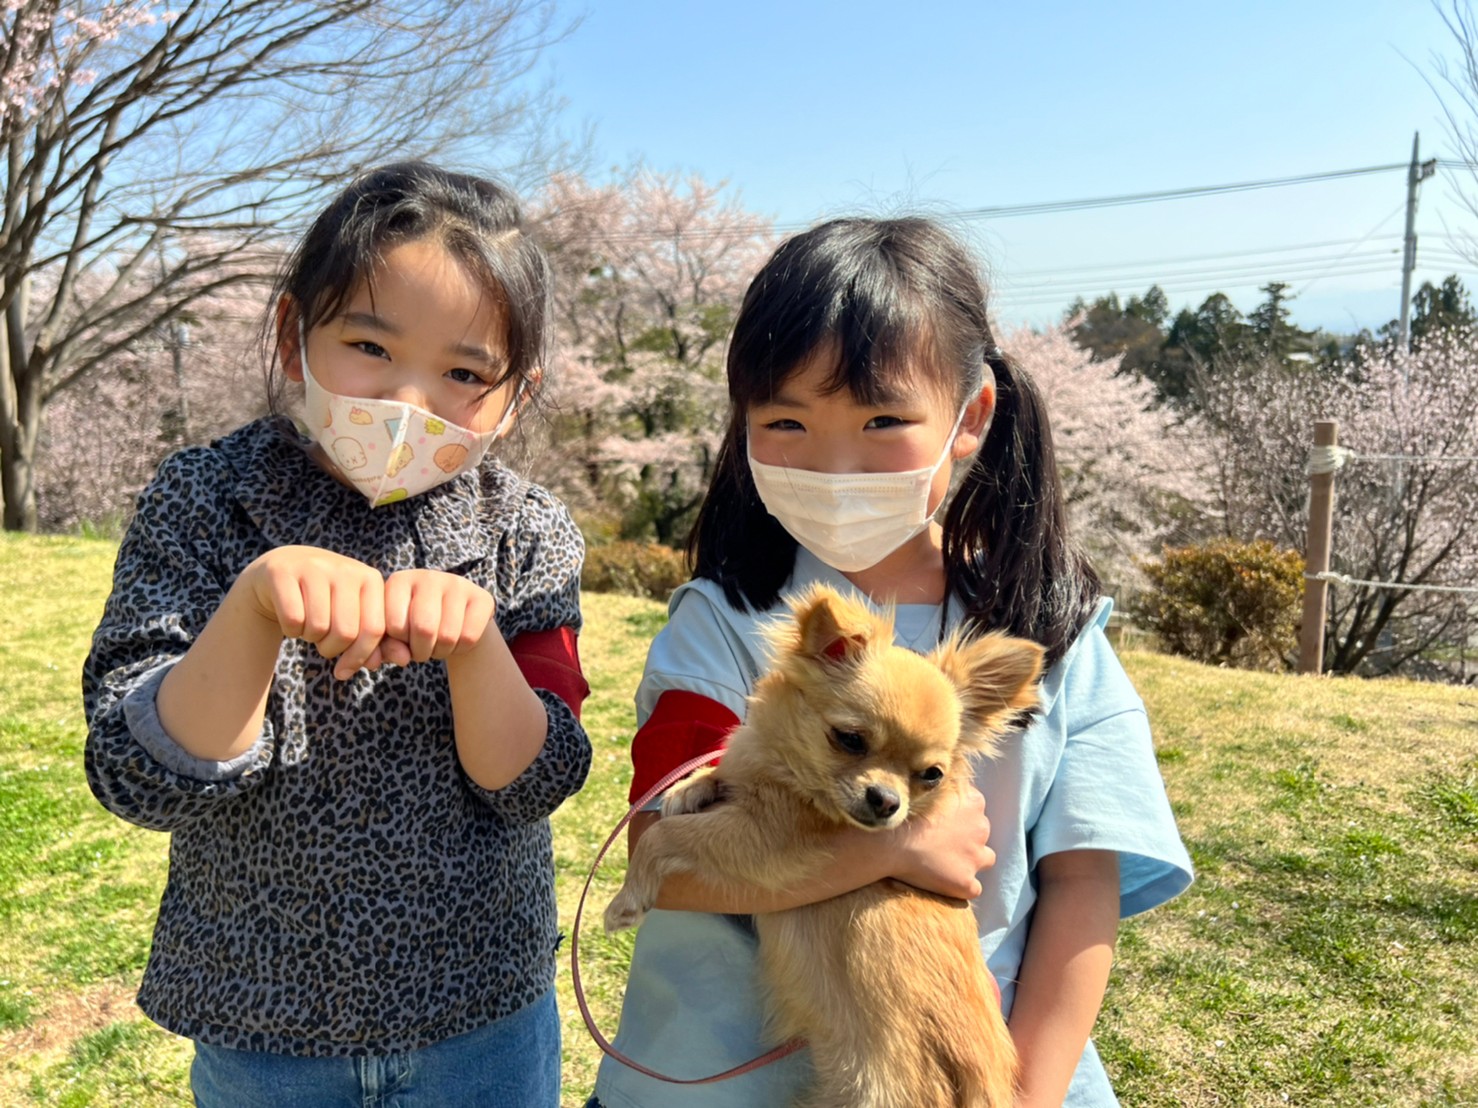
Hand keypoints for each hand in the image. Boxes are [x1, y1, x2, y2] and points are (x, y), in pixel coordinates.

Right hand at [238, 545, 388, 679]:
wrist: (281, 572)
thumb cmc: (326, 603)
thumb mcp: (354, 617)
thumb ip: (379, 641)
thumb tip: (403, 660)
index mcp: (370, 579)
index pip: (375, 629)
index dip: (360, 657)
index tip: (345, 670)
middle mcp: (346, 569)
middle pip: (346, 632)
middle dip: (332, 649)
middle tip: (323, 643)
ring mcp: (314, 567)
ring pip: (318, 627)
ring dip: (310, 639)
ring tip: (309, 626)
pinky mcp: (283, 573)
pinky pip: (293, 619)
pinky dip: (290, 631)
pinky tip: (292, 619)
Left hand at [382, 569, 495, 667]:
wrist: (453, 618)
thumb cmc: (414, 628)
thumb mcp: (394, 637)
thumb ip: (387, 648)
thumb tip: (403, 659)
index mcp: (399, 581)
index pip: (395, 624)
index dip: (399, 643)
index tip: (404, 640)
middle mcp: (428, 576)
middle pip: (424, 628)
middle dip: (421, 651)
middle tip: (422, 650)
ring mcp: (457, 583)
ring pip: (448, 636)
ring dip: (441, 652)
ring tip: (438, 645)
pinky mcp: (482, 597)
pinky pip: (470, 636)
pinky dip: (462, 649)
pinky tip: (457, 641)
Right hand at [884, 784, 994, 899]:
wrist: (889, 842)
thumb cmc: (903, 812)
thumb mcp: (926, 784)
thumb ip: (944, 780)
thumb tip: (949, 766)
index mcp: (974, 803)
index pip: (974, 808)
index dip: (958, 815)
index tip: (941, 820)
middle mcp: (981, 829)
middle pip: (980, 832)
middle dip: (966, 836)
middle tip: (940, 840)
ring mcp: (975, 858)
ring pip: (984, 859)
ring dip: (970, 859)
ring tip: (946, 861)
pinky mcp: (966, 883)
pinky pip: (972, 888)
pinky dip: (961, 885)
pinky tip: (944, 882)